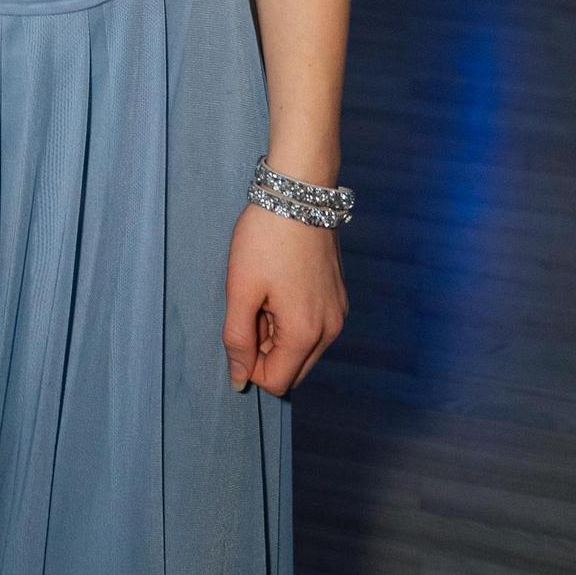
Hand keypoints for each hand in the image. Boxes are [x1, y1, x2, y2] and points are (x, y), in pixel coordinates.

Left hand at [221, 202, 346, 396]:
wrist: (299, 193)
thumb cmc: (265, 238)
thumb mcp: (240, 289)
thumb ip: (237, 339)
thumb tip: (239, 379)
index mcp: (305, 333)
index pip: (275, 381)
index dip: (249, 362)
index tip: (240, 324)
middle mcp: (330, 330)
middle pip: (291, 368)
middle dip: (265, 348)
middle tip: (251, 305)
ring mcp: (338, 313)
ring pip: (302, 347)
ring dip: (277, 332)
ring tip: (264, 291)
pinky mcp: (338, 296)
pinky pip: (312, 326)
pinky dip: (291, 317)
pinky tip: (279, 283)